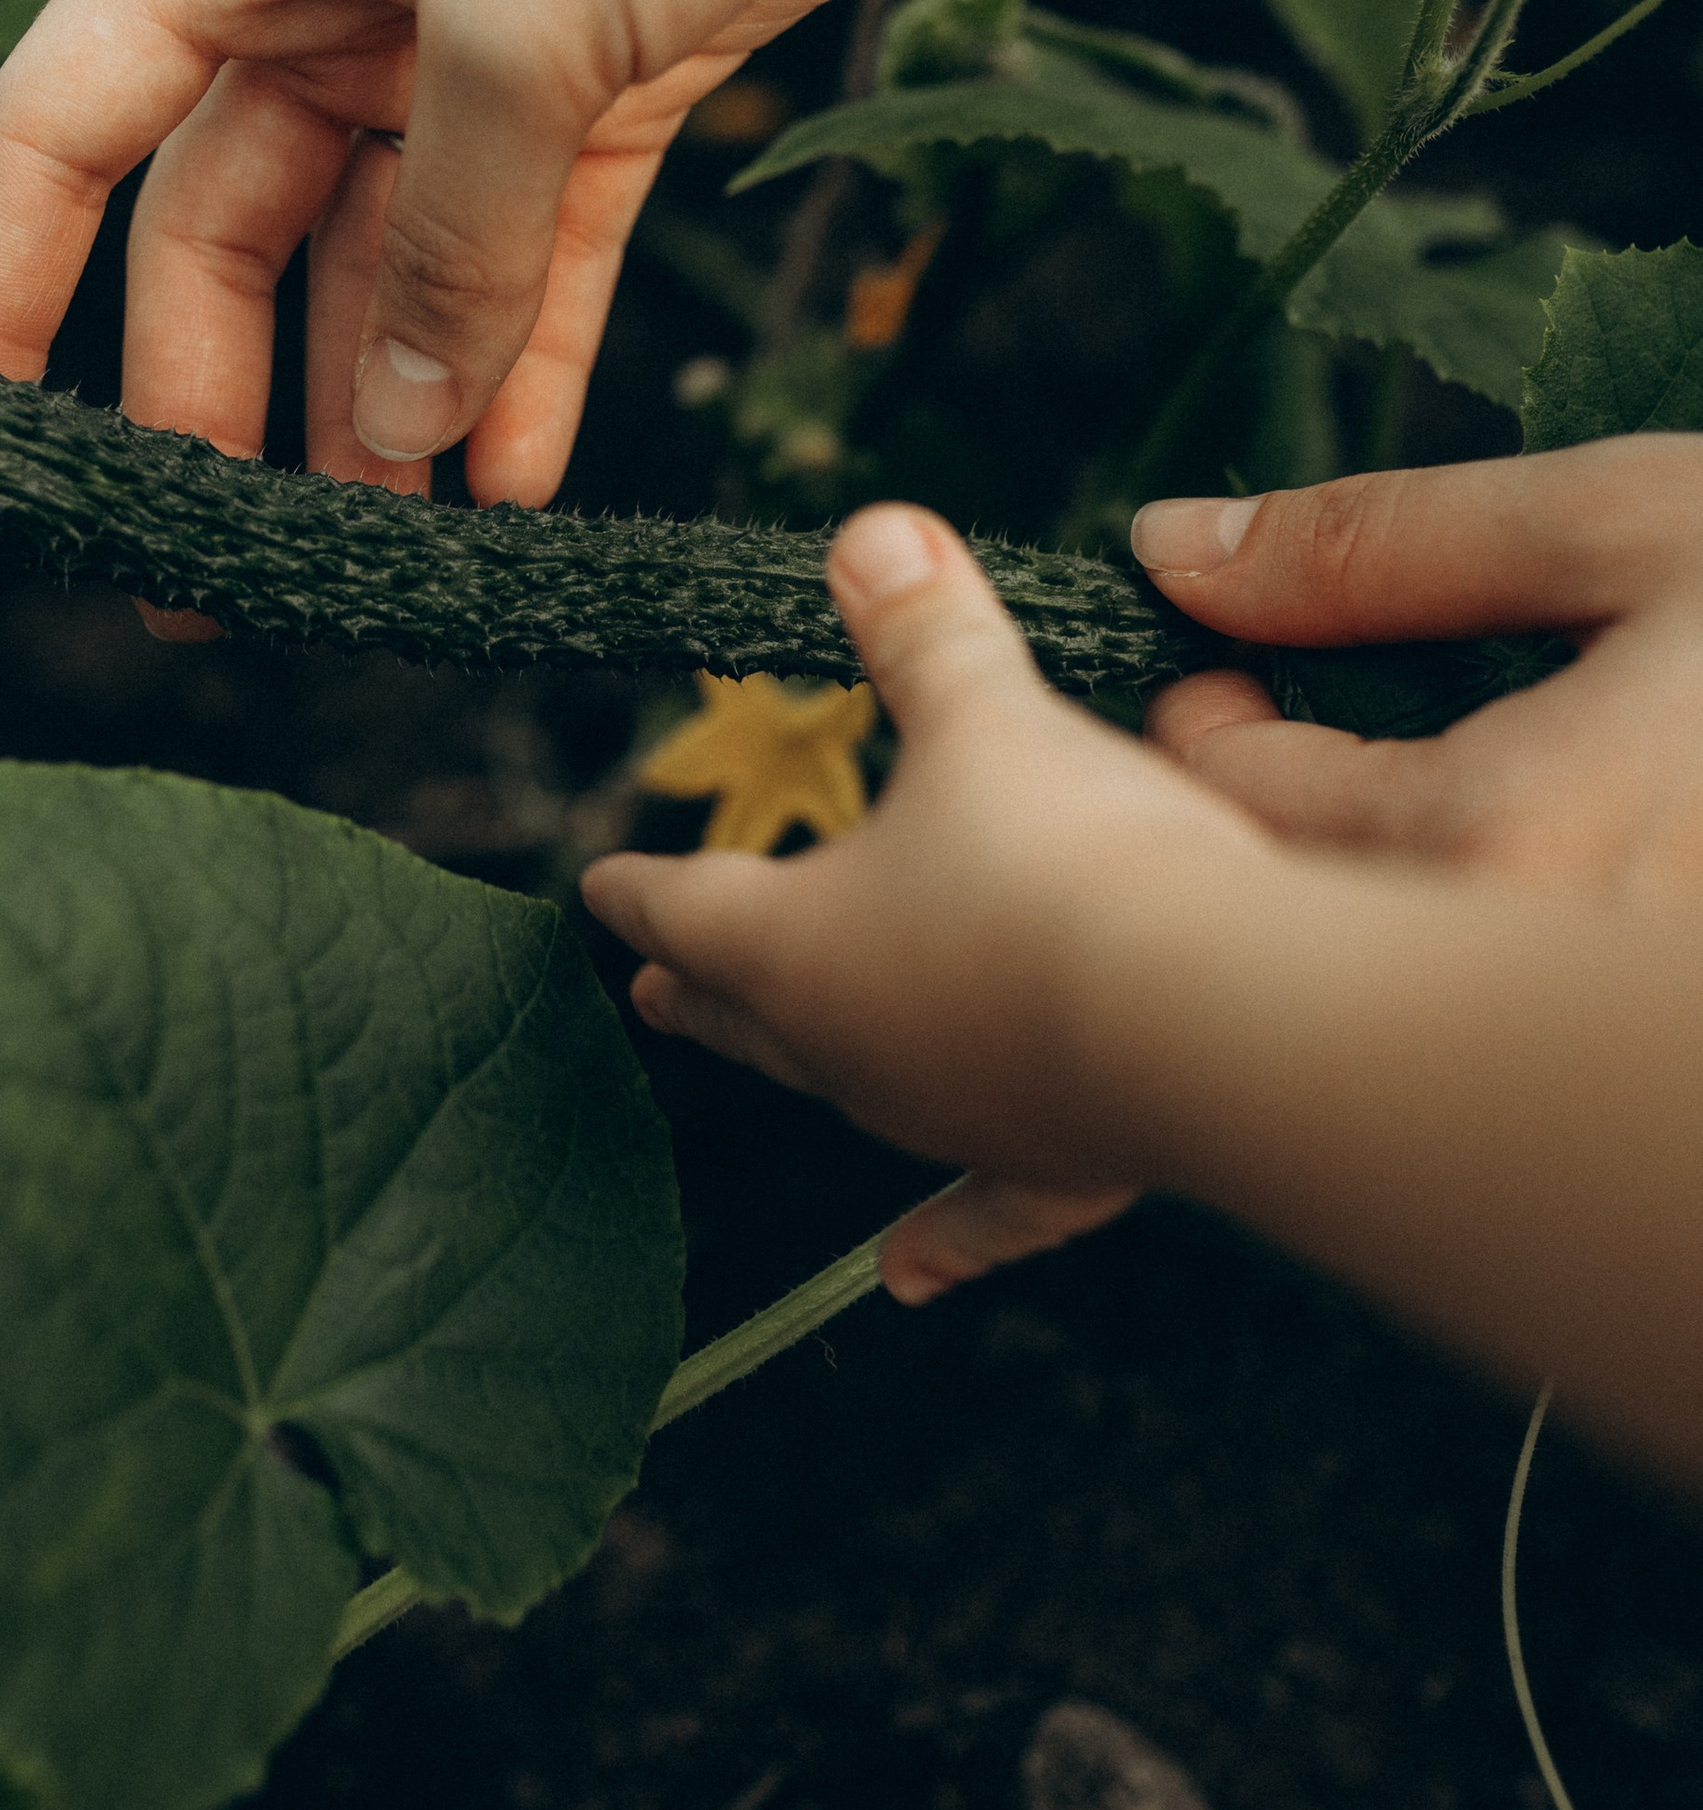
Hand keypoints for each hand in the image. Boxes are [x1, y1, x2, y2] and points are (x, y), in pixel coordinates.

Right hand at [0, 0, 1091, 508]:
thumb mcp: (516, 15)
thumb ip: (443, 241)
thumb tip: (390, 436)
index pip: (60, 125)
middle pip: (224, 226)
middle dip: (216, 399)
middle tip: (216, 579)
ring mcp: (476, 30)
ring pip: (386, 260)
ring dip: (382, 406)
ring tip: (379, 566)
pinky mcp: (621, 67)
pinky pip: (537, 253)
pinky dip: (522, 364)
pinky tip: (511, 486)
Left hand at [586, 444, 1702, 1333]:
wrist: (1215, 1020)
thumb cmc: (1068, 861)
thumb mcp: (986, 718)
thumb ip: (923, 632)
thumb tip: (863, 532)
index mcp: (794, 944)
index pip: (689, 907)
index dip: (640, 890)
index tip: (594, 889)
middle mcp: (852, 1051)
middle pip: (750, 1013)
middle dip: (703, 989)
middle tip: (651, 997)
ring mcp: (949, 1119)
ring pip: (854, 1094)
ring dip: (818, 1068)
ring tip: (794, 1057)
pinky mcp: (1055, 1165)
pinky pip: (983, 1210)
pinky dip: (945, 1239)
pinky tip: (905, 1277)